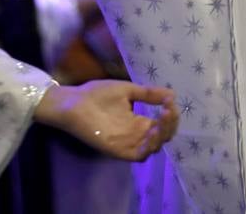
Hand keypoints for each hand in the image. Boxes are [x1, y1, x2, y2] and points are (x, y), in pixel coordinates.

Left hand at [35, 81, 177, 160]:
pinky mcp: (116, 149)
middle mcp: (135, 134)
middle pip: (161, 138)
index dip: (171, 116)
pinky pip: (137, 156)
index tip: (171, 101)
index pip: (162, 125)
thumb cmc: (96, 94)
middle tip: (168, 110)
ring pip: (152, 148)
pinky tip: (151, 131)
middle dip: (170, 125)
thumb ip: (148, 93)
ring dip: (162, 135)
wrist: (73, 101)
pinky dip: (148, 147)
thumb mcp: (127, 90)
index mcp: (138, 122)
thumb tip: (172, 94)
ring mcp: (126, 143)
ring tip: (162, 119)